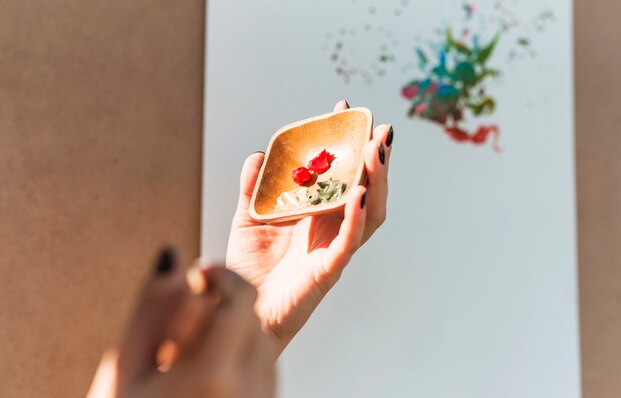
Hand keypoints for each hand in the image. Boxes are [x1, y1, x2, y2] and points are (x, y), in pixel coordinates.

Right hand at [87, 249, 275, 397]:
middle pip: (255, 319)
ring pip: (264, 343)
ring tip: (192, 347)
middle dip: (227, 303)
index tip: (200, 271)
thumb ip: (151, 308)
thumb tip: (174, 253)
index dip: (223, 276)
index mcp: (214, 377)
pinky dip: (244, 357)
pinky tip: (208, 369)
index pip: (243, 299)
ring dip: (237, 330)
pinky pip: (266, 371)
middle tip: (189, 308)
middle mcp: (249, 394)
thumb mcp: (125, 368)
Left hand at [226, 100, 392, 354]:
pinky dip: (358, 218)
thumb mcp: (249, 219)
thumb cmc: (248, 270)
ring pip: (369, 211)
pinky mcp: (328, 270)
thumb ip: (254, 188)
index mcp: (317, 213)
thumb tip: (260, 155)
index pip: (340, 172)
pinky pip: (350, 242)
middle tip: (373, 123)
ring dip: (377, 180)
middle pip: (364, 186)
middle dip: (372, 154)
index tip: (340, 110)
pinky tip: (361, 194)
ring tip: (377, 149)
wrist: (238, 311)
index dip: (343, 141)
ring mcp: (333, 247)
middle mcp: (331, 227)